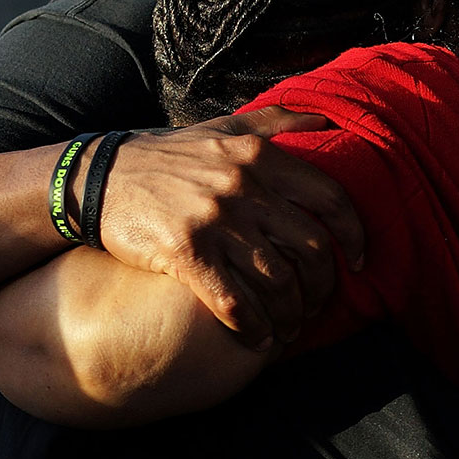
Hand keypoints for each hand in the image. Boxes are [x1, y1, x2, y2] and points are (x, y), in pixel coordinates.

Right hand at [93, 107, 363, 349]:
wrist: (98, 180)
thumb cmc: (165, 157)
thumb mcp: (221, 126)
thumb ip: (275, 121)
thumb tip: (325, 120)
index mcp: (259, 157)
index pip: (330, 198)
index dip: (355, 235)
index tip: (360, 260)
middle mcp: (243, 186)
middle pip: (310, 248)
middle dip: (322, 286)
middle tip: (318, 306)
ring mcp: (216, 221)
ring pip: (277, 281)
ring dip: (290, 314)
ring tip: (289, 329)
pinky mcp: (187, 253)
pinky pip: (234, 301)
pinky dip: (253, 327)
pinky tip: (257, 339)